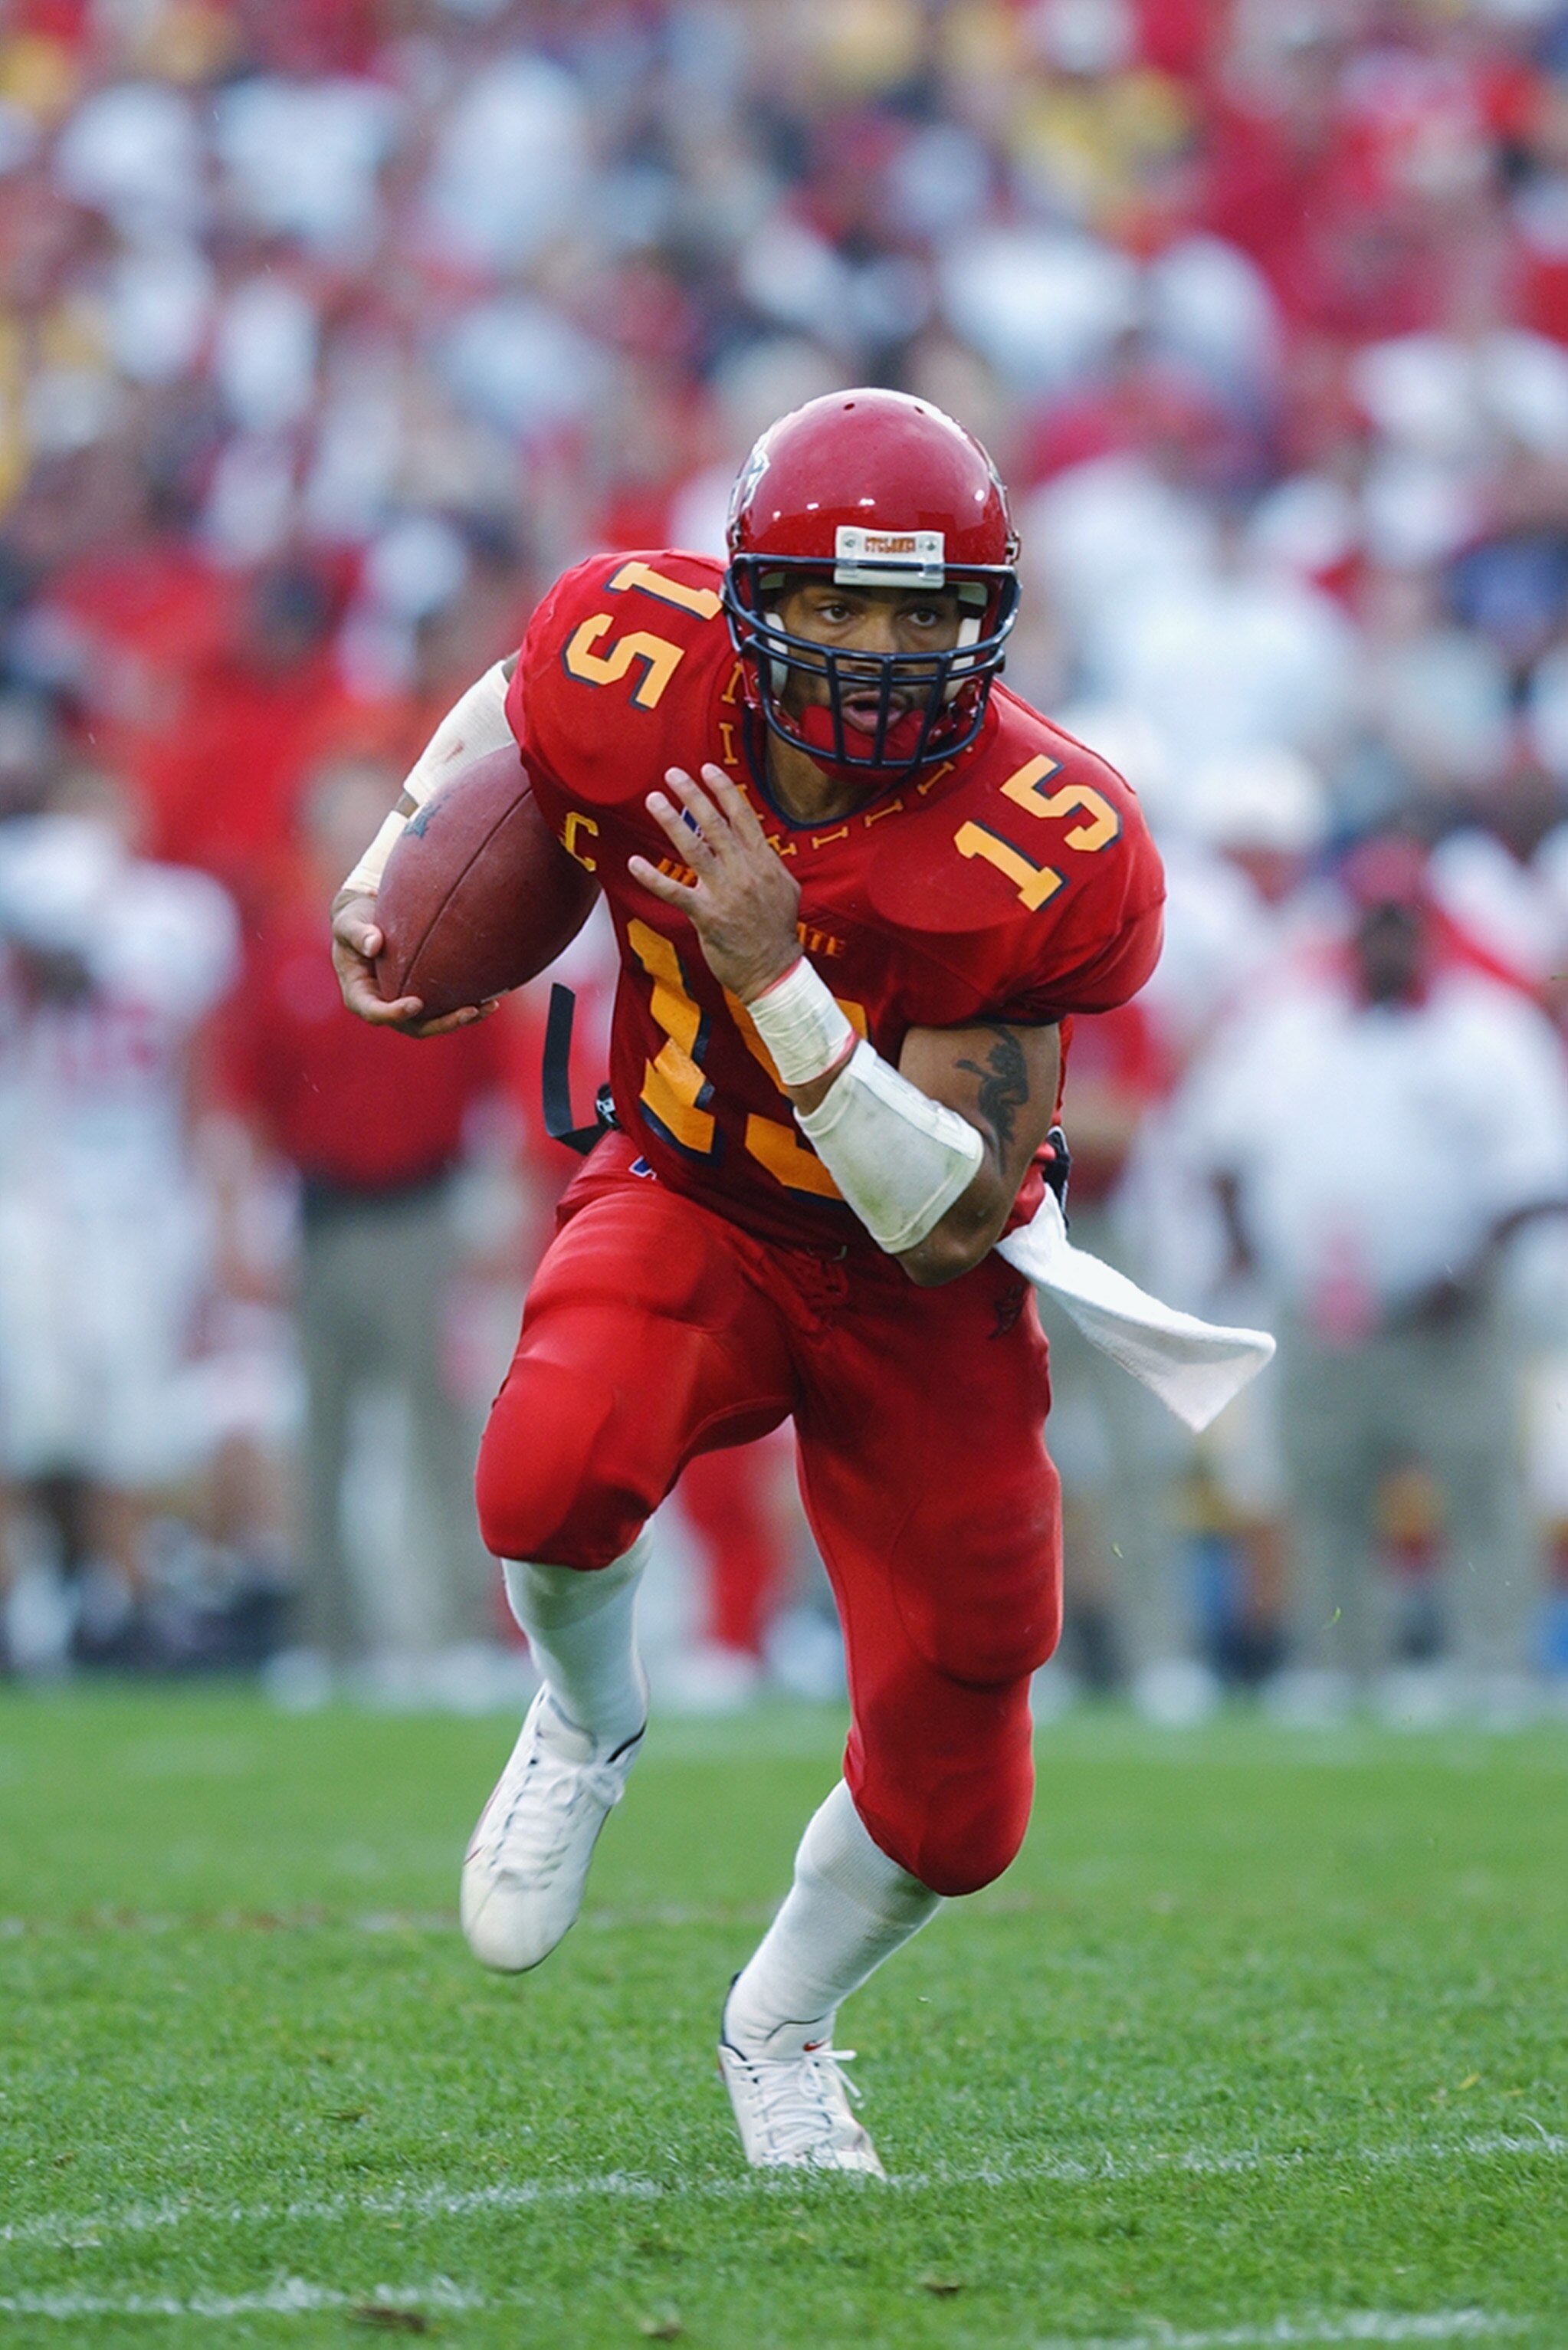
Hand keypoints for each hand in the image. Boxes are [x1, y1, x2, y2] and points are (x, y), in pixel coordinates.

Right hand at [330, 890, 496, 1037]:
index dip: (395, 1014)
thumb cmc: (355, 920)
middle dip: (441, 1023)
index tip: (416, 1002)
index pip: (375, 1013)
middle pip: (413, 1027)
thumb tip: (373, 944)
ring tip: (487, 1007)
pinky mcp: (424, 998)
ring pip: (434, 1022)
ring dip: (461, 1019)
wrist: (368, 919)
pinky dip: (467, 1007)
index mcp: (360, 995)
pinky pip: (445, 1009)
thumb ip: (357, 933)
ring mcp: (405, 1005)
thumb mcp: (348, 923)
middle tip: (467, 1011)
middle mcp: (384, 1006)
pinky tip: (492, 1000)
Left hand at [628, 764, 800, 1003]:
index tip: (708, 769)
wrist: (774, 970)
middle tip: (673, 774)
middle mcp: (745, 871)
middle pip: (715, 824)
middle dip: (693, 795)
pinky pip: (674, 891)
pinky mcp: (707, 915)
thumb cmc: (778, 931)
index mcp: (764, 861)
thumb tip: (755, 842)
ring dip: (671, 820)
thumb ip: (767, 862)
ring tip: (654, 800)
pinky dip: (652, 876)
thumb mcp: (784, 888)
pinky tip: (634, 862)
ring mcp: (725, 893)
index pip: (743, 816)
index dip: (724, 790)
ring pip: (694, 848)